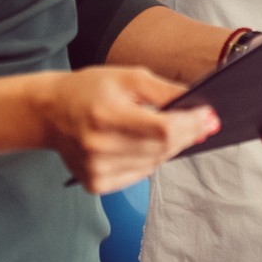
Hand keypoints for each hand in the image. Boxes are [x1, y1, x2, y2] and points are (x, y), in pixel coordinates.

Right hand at [34, 66, 218, 193]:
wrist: (50, 112)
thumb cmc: (90, 89)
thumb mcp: (127, 77)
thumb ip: (165, 91)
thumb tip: (200, 109)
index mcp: (106, 116)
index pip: (162, 129)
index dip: (191, 124)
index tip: (210, 117)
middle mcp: (99, 147)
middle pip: (163, 148)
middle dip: (188, 134)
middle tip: (202, 122)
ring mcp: (96, 170)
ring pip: (155, 164)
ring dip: (169, 148)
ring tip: (165, 128)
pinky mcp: (95, 184)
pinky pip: (139, 175)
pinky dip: (149, 160)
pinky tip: (140, 144)